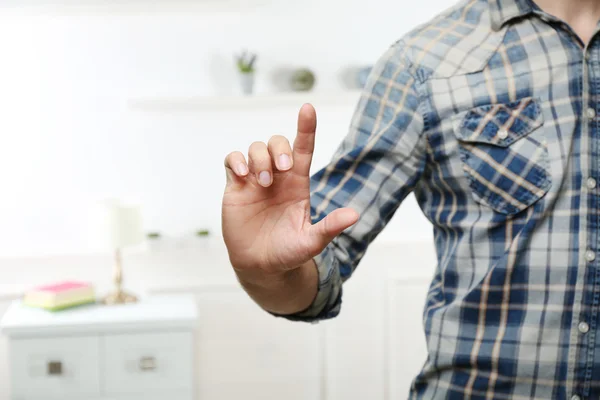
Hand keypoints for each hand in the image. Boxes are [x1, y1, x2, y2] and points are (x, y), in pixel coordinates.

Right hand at [222, 104, 358, 277]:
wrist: (262, 266)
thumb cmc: (289, 252)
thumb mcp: (312, 241)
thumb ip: (330, 227)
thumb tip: (355, 215)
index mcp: (298, 183)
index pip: (303, 148)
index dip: (306, 127)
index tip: (308, 109)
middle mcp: (278, 177)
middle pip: (277, 142)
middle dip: (279, 149)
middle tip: (281, 171)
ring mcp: (255, 180)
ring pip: (255, 147)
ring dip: (259, 159)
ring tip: (263, 183)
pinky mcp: (236, 187)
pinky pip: (232, 160)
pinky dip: (236, 161)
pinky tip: (242, 176)